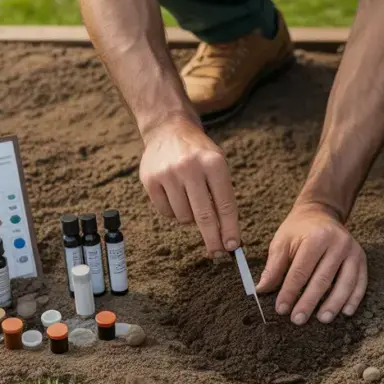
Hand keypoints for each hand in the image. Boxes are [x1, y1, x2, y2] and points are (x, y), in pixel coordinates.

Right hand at [139, 116, 239, 255]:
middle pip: (204, 216)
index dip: (230, 229)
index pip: (225, 205)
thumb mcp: (217, 165)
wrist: (168, 129)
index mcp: (214, 163)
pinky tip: (174, 194)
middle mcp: (190, 167)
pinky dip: (173, 211)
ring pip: (184, 217)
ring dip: (190, 217)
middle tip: (217, 254)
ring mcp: (168, 173)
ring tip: (190, 198)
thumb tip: (227, 236)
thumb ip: (222, 197)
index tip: (233, 247)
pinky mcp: (150, 180)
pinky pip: (166, 212)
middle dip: (213, 239)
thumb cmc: (199, 153)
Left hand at [256, 202, 366, 324]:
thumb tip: (262, 289)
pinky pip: (360, 282)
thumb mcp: (282, 242)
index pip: (301, 270)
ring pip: (345, 282)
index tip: (281, 309)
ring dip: (334, 304)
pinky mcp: (361, 258)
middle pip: (323, 279)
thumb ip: (274, 266)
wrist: (321, 214)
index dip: (290, 291)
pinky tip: (345, 312)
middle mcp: (337, 243)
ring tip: (322, 319)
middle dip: (309, 302)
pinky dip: (354, 298)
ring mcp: (353, 251)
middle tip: (298, 319)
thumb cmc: (299, 231)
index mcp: (316, 237)